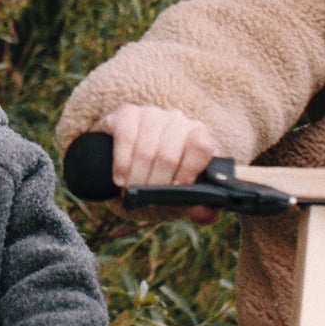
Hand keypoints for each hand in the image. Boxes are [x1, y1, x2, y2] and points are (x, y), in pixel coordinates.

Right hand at [101, 105, 222, 221]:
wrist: (132, 161)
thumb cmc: (165, 178)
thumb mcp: (185, 194)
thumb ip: (204, 210)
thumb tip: (202, 212)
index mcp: (199, 135)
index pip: (202, 146)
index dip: (188, 171)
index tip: (175, 188)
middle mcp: (178, 120)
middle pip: (169, 155)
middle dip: (156, 184)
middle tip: (147, 197)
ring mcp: (152, 114)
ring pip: (146, 150)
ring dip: (137, 178)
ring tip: (132, 191)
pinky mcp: (127, 113)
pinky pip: (125, 137)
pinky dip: (122, 164)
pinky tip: (120, 178)